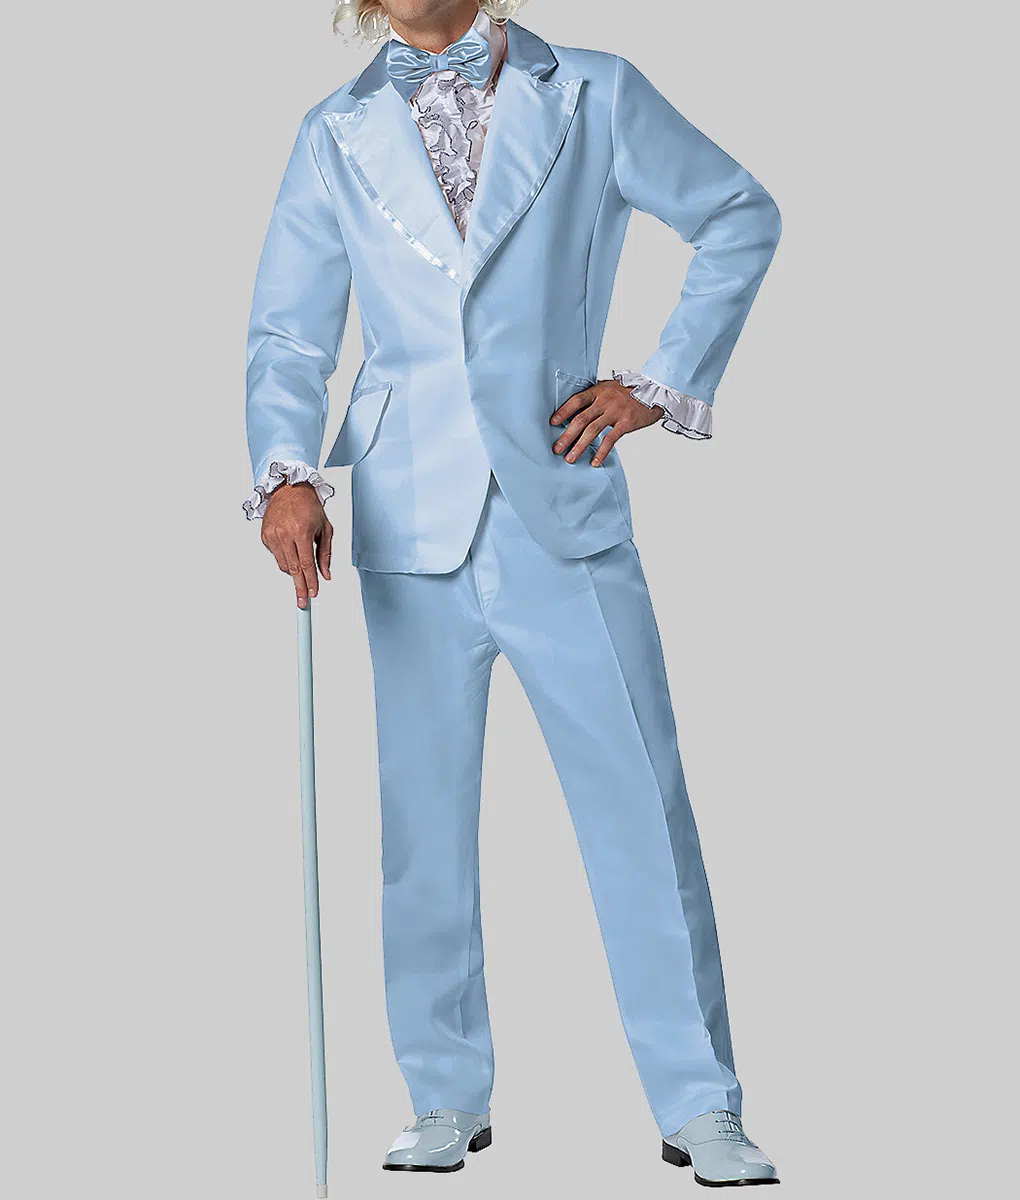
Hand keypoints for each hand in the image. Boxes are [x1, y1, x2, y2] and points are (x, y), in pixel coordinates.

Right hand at [261, 482, 332, 608]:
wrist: (289, 490)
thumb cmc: (309, 507)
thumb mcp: (325, 529)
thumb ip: (325, 554)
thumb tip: (326, 575)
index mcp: (301, 531)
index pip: (306, 564)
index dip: (310, 582)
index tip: (312, 595)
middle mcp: (285, 534)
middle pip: (293, 569)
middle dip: (299, 587)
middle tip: (303, 603)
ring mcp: (272, 535)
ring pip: (283, 565)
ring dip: (293, 572)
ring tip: (301, 566)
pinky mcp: (264, 536)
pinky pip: (277, 556)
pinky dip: (285, 558)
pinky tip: (291, 548)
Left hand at [550, 379, 663, 465]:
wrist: (656, 390)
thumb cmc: (631, 391)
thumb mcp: (611, 387)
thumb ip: (596, 397)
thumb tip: (577, 410)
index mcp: (599, 391)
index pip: (576, 400)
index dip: (563, 411)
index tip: (552, 423)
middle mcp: (605, 401)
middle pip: (581, 419)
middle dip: (566, 435)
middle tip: (556, 449)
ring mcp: (616, 412)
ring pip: (592, 431)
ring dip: (579, 446)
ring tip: (570, 458)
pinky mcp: (626, 423)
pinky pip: (610, 440)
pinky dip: (601, 452)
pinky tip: (594, 462)